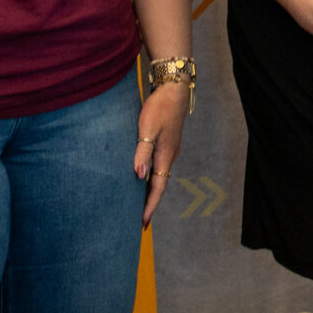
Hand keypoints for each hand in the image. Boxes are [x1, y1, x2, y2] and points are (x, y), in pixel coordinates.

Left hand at [135, 80, 189, 225]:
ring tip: (139, 203)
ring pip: (159, 176)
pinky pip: (158, 166)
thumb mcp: (147, 130)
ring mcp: (169, 149)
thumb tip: (138, 176)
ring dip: (150, 191)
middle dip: (150, 203)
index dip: (149, 205)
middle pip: (159, 185)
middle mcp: (169, 156)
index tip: (143, 222)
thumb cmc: (159, 108)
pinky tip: (143, 177)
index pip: (157, 188)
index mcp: (165, 156)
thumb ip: (142, 152)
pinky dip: (151, 177)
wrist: (174, 90)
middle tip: (141, 220)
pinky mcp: (167, 142)